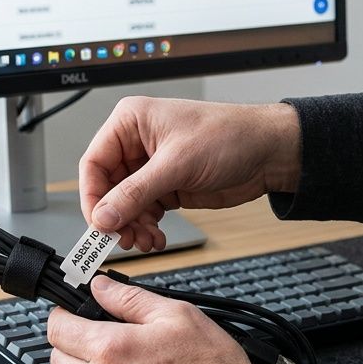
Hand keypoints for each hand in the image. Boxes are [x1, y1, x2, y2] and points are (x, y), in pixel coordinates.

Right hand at [79, 97, 301, 250]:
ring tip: (145, 240)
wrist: (269, 152)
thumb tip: (104, 216)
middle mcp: (136, 144)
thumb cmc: (230, 135)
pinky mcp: (166, 187)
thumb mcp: (177, 164)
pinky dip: (146, 228)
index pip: (94, 163)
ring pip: (124, 205)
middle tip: (123, 239)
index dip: (92, 196)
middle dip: (115, 217)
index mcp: (130, 122)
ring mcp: (150, 167)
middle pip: (107, 189)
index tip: (99, 224)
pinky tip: (156, 237)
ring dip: (132, 227)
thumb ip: (136, 192)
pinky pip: (143, 212)